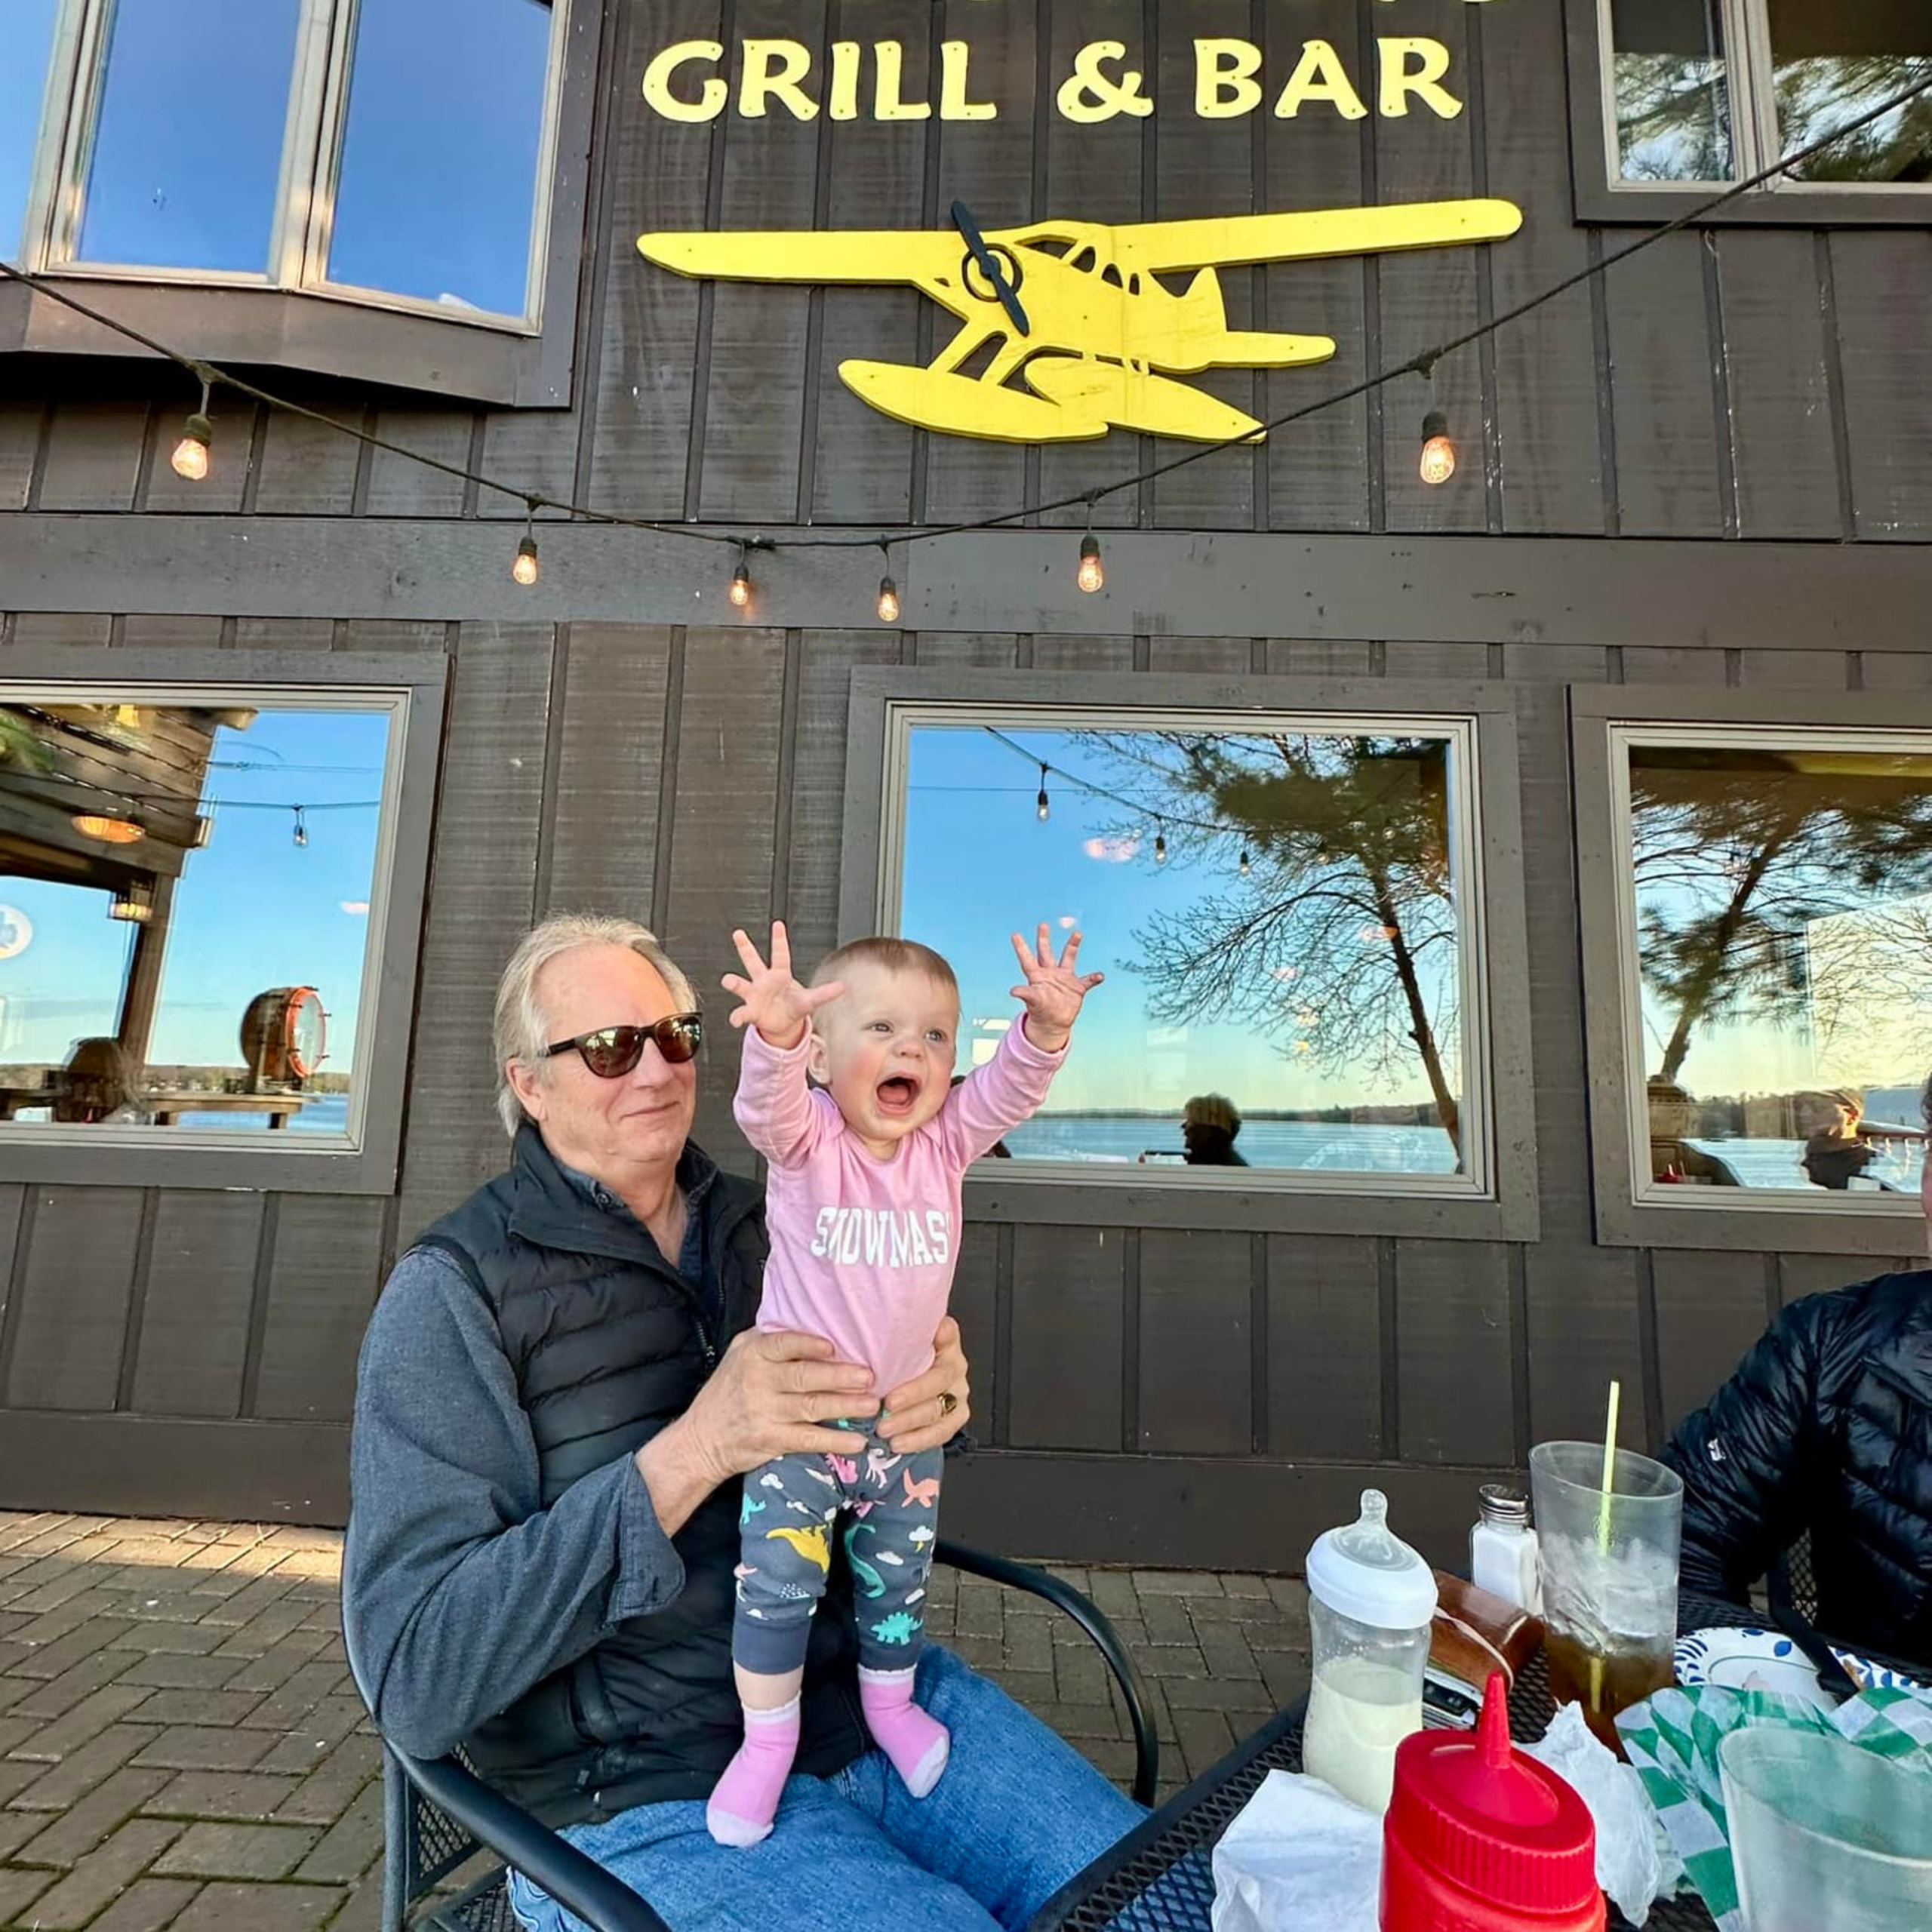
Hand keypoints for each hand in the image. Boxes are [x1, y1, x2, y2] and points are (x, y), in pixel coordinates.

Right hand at [670, 1328, 878, 1487]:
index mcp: (753, 1353)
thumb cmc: (729, 1389)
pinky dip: (834, 1441)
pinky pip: (807, 1439)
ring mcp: (764, 1412)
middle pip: (804, 1377)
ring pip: (811, 1407)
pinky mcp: (770, 1440)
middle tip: (870, 1376)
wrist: (701, 1438)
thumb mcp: (740, 1354)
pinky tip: (857, 1442)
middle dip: (840, 1377)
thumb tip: (814, 1319)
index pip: (784, 1343)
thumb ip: (771, 1338)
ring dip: (845, 1407)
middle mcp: (758, 1380)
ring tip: (873, 1405)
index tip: (835, 1347)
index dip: (810, 1345)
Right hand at [721, 921, 843, 1048]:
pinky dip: (737, 1017)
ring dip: (733, 982)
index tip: (778, 924)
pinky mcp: (750, 1011)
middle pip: (753, 961)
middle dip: (745, 947)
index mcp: (780, 975)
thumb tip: (842, 987)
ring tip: (728, 980)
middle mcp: (764, 981)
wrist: (781, 1023)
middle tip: (738, 934)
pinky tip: (736, 1020)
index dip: (780, 939)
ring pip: (741, 985)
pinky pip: (742, 1012)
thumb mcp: (810, 1000)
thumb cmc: (794, 1006)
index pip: (781, 953)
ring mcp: (754, 995)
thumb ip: (824, 993)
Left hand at [876, 1316, 971, 1453]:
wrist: (912, 1379)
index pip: (947, 1338)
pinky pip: (941, 1432)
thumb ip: (896, 1329)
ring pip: (937, 1410)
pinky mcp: (956, 1417)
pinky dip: (918, 1440)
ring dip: (909, 1422)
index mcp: (945, 1343)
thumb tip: (882, 1317)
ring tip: (885, 1429)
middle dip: (910, 1396)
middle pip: (937, 1381)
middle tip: (886, 1405)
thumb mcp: (897, 1339)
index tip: (926, 1344)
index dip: (938, 1340)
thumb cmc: (900, 1356)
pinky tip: (899, 1443)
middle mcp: (955, 1367)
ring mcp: (958, 1394)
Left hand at [1009, 923, 1102, 1051]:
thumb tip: (1013, 991)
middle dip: (1044, 939)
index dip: (1021, 948)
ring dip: (1072, 946)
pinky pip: (1088, 980)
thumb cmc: (1040, 1011)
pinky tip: (1100, 976)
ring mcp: (1064, 979)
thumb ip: (1026, 993)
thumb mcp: (1033, 1001)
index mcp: (1037, 977)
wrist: (1054, 1023)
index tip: (1015, 935)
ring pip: (1069, 958)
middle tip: (1043, 924)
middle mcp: (1050, 973)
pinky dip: (1094, 978)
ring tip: (1077, 933)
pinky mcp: (1077, 987)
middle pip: (1046, 953)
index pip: (1027, 960)